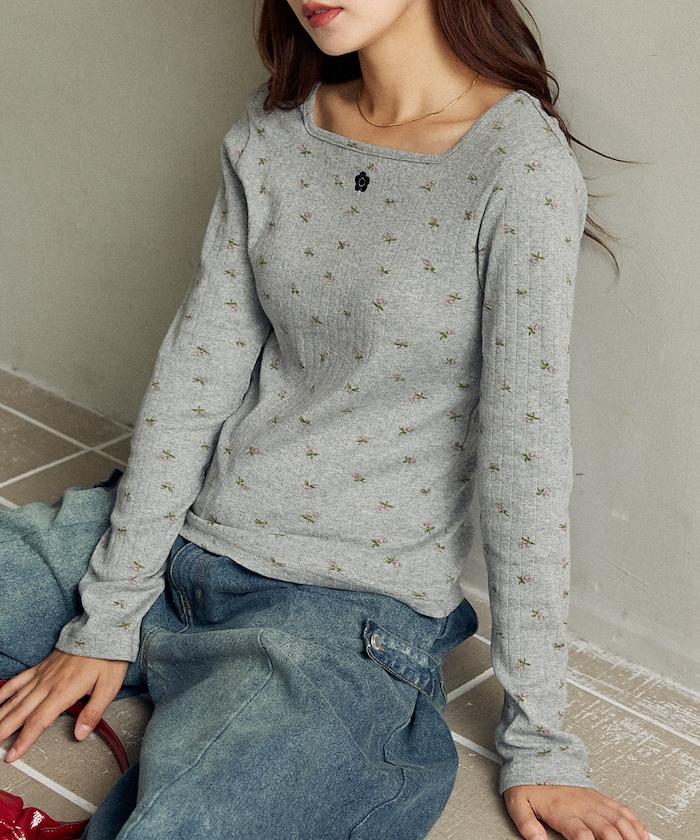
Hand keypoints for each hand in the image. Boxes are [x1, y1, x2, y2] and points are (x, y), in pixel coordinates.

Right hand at [0, 648, 128, 762]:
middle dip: (3, 730)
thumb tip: (81, 733)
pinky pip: (18, 680)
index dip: (24, 740)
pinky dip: (4, 691)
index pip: (38, 721)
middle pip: (20, 712)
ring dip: (0, 715)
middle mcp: (48, 684)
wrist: (102, 630)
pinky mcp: (41, 667)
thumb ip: (93, 712)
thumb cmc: (107, 658)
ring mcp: (42, 675)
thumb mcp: (108, 687)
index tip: (12, 755)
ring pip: (15, 698)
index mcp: (63, 691)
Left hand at [504, 783, 650, 839]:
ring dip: (632, 836)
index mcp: (563, 811)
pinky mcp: (600, 797)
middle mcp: (583, 806)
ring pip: (620, 820)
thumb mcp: (518, 803)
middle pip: (607, 830)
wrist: (537, 758)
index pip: (581, 835)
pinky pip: (623, 810)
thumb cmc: (530, 784)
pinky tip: (642, 835)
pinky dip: (635, 823)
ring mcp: (594, 801)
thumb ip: (526, 823)